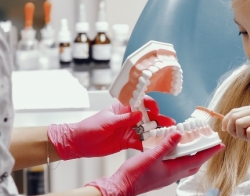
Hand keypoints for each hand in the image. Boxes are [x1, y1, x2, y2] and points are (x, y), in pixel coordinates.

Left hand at [48, 96, 174, 159]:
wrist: (79, 143)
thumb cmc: (89, 127)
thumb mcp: (107, 122)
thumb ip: (124, 119)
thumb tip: (139, 114)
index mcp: (122, 108)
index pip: (140, 102)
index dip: (150, 105)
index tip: (155, 110)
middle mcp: (128, 118)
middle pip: (147, 117)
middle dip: (159, 120)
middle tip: (170, 124)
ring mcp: (129, 130)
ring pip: (146, 130)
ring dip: (157, 132)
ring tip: (168, 135)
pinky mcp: (127, 142)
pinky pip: (141, 142)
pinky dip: (148, 144)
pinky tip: (156, 146)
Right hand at [85, 131, 224, 195]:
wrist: (121, 187)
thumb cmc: (134, 174)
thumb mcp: (151, 156)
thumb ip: (166, 145)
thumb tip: (179, 134)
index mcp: (173, 170)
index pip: (197, 160)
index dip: (209, 152)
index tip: (219, 145)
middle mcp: (172, 175)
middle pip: (194, 164)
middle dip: (204, 154)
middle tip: (211, 144)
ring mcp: (166, 176)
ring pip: (186, 165)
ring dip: (193, 156)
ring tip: (196, 145)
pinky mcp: (160, 175)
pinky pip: (176, 166)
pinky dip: (181, 157)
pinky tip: (175, 151)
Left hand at [221, 104, 249, 141]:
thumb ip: (246, 121)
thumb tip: (229, 126)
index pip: (233, 112)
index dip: (226, 121)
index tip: (225, 130)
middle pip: (233, 117)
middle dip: (232, 129)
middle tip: (239, 136)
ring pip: (238, 124)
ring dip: (241, 135)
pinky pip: (249, 131)